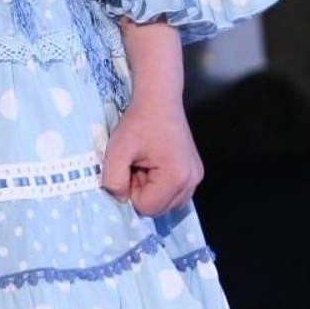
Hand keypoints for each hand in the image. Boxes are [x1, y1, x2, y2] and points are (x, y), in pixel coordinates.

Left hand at [100, 99, 201, 217]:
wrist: (159, 99)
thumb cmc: (139, 122)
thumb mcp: (117, 150)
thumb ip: (113, 181)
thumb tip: (120, 200)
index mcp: (177, 177)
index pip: (147, 208)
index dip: (131, 191)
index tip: (131, 167)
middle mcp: (192, 182)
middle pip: (158, 209)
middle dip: (142, 191)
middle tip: (138, 164)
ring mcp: (196, 178)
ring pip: (165, 204)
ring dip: (150, 189)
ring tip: (146, 163)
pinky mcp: (194, 173)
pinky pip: (172, 194)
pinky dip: (160, 185)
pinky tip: (155, 164)